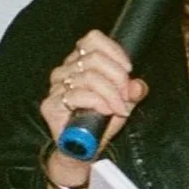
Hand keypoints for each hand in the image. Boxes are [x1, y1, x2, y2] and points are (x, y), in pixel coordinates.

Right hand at [40, 29, 147, 150]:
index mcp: (80, 62)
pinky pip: (77, 95)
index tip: (128, 70)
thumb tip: (138, 86)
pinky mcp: (50, 104)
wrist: (84, 149)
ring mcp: (56, 86)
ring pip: (89, 77)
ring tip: (119, 108)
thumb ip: (132, 91)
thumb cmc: (100, 122)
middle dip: (118, 78)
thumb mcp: (123, 103)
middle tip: (126, 97)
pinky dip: (98, 102)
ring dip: (111, 94)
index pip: (92, 39)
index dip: (113, 51)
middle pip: (95, 58)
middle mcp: (65, 70)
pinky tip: (106, 111)